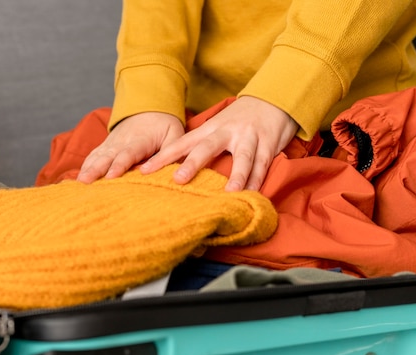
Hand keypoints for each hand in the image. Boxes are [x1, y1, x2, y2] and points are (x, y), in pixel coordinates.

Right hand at [77, 112, 184, 182]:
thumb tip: (172, 171)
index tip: (112, 176)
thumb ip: (172, 152)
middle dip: (96, 170)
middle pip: (107, 157)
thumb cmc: (164, 124)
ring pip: (97, 156)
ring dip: (87, 169)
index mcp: (140, 140)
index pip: (128, 154)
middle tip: (85, 182)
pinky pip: (93, 156)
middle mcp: (122, 141)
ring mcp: (111, 143)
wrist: (149, 106)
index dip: (119, 165)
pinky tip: (78, 178)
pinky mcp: (106, 146)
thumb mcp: (175, 134)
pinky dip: (85, 166)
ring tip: (79, 183)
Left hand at [140, 96, 297, 190]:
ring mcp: (248, 137)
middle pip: (207, 148)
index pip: (181, 143)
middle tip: (178, 180)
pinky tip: (253, 193)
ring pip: (242, 157)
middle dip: (192, 164)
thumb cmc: (238, 120)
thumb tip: (174, 171)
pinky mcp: (268, 142)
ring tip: (229, 193)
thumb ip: (199, 146)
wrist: (272, 99)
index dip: (162, 157)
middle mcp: (226, 131)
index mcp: (209, 129)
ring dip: (237, 175)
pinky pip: (262, 163)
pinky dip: (258, 179)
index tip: (143, 171)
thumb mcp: (216, 128)